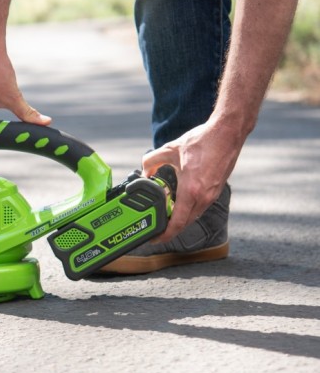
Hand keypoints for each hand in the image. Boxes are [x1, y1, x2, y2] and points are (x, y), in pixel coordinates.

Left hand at [142, 120, 244, 241]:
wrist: (228, 133)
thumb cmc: (203, 141)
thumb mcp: (170, 149)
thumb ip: (152, 161)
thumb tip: (144, 171)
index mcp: (192, 190)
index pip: (178, 222)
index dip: (165, 234)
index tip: (155, 238)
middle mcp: (204, 196)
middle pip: (185, 222)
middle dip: (170, 229)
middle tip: (156, 230)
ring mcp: (212, 194)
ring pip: (194, 215)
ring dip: (181, 219)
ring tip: (166, 218)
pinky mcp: (217, 190)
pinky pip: (201, 206)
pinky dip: (189, 209)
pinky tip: (180, 203)